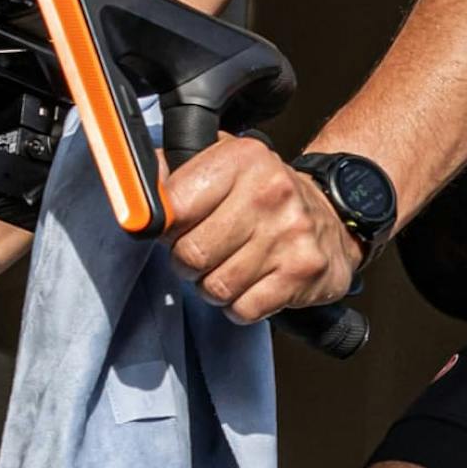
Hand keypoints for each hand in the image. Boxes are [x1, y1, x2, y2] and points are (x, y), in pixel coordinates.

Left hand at [162, 134, 361, 323]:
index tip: (174, 228)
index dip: (165, 227)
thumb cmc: (266, 195)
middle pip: (190, 253)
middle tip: (204, 251)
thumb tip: (130, 186)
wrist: (336, 215)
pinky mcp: (303, 272)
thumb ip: (174, 172)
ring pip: (215, 287)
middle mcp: (271, 192)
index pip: (173, 206)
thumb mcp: (224, 164)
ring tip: (231, 267)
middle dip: (188, 261)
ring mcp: (290, 234)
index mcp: (244, 158)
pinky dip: (241, 305)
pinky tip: (254, 284)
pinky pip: (244, 309)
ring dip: (214, 286)